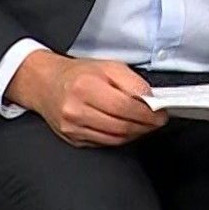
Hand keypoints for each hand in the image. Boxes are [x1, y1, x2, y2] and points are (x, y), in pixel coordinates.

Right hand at [10, 52, 166, 147]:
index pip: (124, 107)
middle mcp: (76, 110)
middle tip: (158, 121)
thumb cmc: (79, 74)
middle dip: (146, 125)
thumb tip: (151, 100)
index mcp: (85, 87)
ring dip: (136, 134)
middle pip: (121, 126)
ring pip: (115, 138)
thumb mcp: (109, 66)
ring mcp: (73, 127)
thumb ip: (132, 82)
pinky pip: (105, 143)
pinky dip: (121, 138)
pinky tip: (128, 129)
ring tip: (145, 124)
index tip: (161, 113)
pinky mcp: (73, 139)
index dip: (147, 113)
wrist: (47, 84)